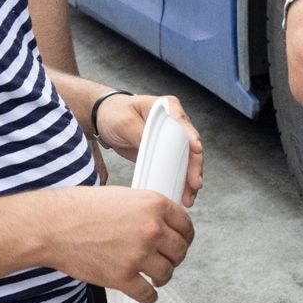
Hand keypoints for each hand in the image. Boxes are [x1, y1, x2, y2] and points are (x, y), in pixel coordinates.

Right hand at [47, 186, 195, 302]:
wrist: (53, 226)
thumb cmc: (80, 208)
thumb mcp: (122, 196)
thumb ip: (146, 210)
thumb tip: (161, 224)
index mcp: (154, 205)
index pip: (185, 225)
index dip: (184, 236)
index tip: (180, 242)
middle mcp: (151, 229)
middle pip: (180, 251)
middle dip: (174, 257)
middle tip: (165, 259)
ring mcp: (138, 255)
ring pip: (167, 273)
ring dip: (162, 276)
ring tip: (153, 275)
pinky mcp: (122, 277)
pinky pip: (147, 294)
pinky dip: (148, 296)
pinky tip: (145, 293)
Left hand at [94, 92, 205, 206]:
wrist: (105, 119)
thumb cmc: (115, 113)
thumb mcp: (124, 121)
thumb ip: (140, 132)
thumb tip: (152, 147)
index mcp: (168, 107)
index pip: (183, 123)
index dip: (192, 137)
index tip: (197, 149)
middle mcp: (176, 121)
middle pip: (191, 145)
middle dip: (194, 166)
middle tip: (194, 183)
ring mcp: (173, 137)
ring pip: (188, 159)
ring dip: (190, 178)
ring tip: (189, 196)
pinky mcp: (167, 151)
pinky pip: (178, 166)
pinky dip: (180, 180)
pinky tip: (182, 193)